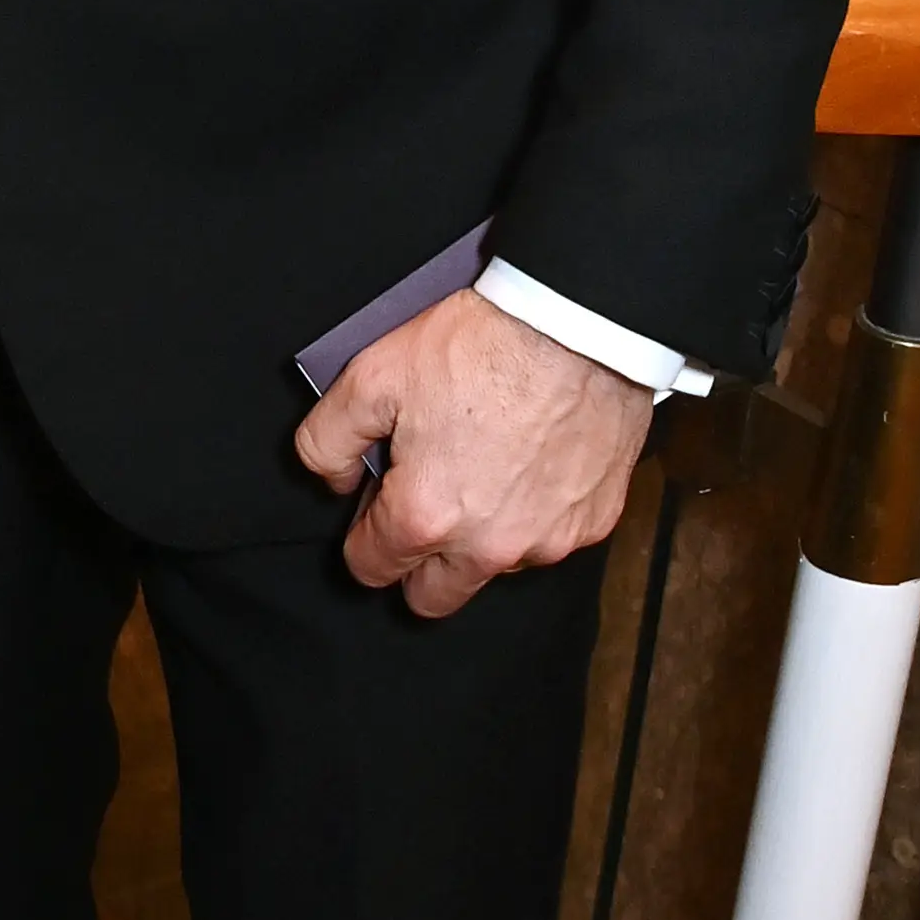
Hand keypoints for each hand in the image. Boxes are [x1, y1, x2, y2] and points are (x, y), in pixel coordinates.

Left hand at [295, 289, 650, 618]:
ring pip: (495, 570)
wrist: (580, 320)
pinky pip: (550, 540)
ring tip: (483, 468)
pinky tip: (531, 461)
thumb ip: (326, 442)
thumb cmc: (482, 344)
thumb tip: (331, 480)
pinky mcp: (593, 523)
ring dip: (481, 539)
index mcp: (424, 516)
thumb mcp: (370, 376)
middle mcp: (488, 546)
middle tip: (424, 501)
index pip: (370, 569)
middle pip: (432, 598)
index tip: (375, 504)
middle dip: (417, 563)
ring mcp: (547, 540)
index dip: (363, 535)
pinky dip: (535, 514)